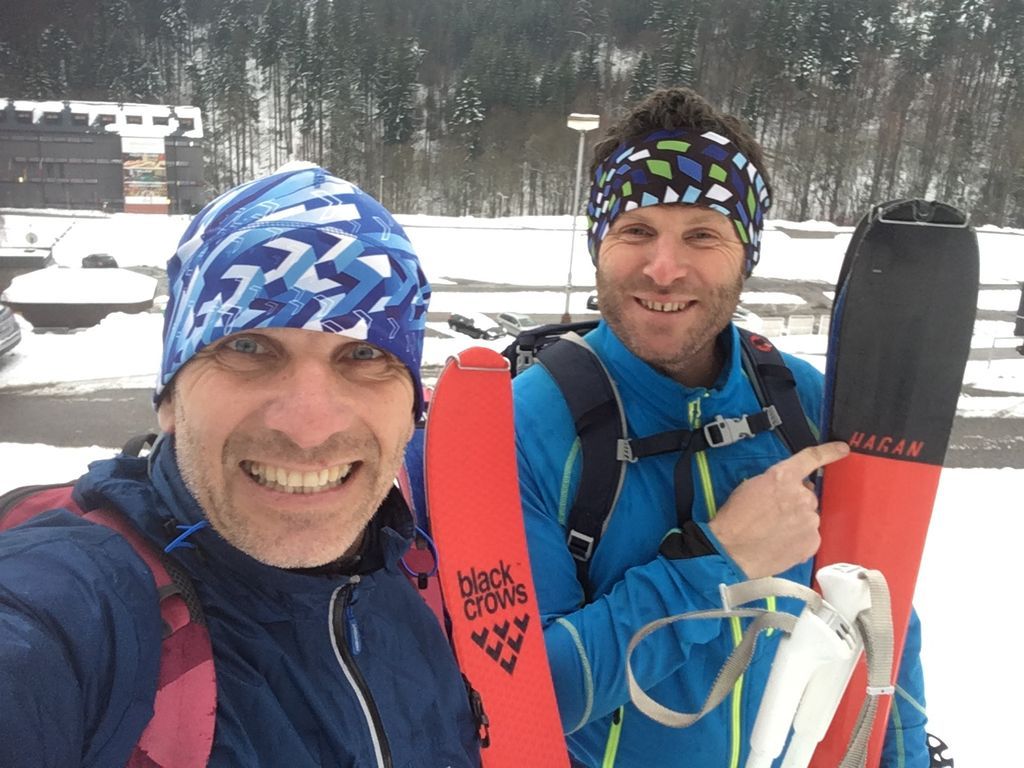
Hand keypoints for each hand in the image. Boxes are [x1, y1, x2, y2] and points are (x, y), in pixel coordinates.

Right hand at [707, 441, 849, 578]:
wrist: (731, 550)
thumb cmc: (734, 519)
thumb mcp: (751, 487)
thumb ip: (776, 483)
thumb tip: (788, 488)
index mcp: (783, 477)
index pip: (811, 458)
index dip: (829, 452)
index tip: (842, 449)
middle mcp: (802, 496)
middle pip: (807, 496)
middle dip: (795, 503)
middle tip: (774, 515)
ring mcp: (810, 520)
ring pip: (808, 518)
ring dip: (796, 522)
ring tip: (773, 533)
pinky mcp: (812, 542)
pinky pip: (810, 537)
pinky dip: (798, 540)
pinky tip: (781, 544)